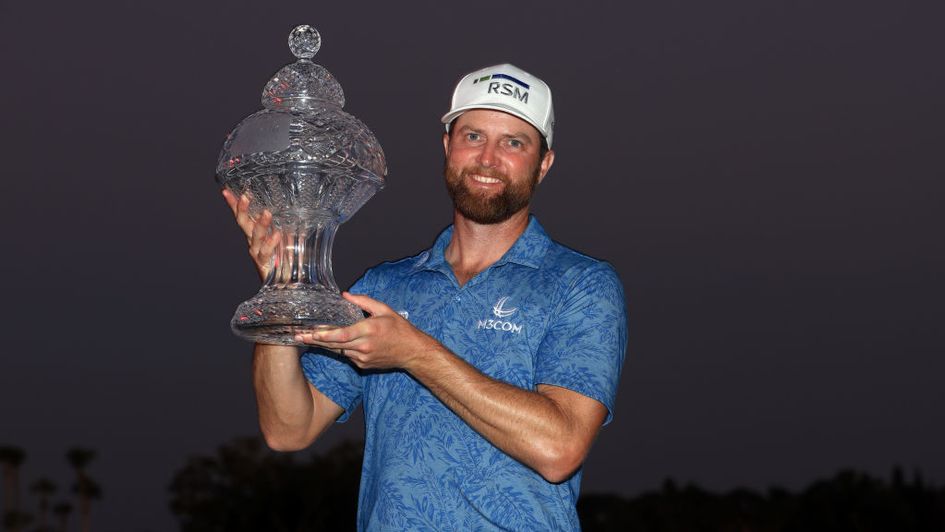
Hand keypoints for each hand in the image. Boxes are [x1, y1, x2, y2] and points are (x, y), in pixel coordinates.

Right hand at [222, 189, 280, 280]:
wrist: (286, 282)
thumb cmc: (286, 257)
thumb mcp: (287, 237)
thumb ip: (288, 225)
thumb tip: (297, 208)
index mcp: (256, 233)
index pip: (243, 216)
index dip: (234, 204)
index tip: (226, 191)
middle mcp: (253, 241)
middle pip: (244, 223)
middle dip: (242, 210)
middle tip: (245, 197)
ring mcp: (258, 252)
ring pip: (256, 236)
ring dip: (261, 224)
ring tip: (267, 213)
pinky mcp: (265, 264)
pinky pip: (266, 252)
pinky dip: (271, 243)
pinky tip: (277, 235)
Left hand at [294, 292, 442, 370]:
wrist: (412, 352)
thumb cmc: (400, 329)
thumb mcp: (384, 310)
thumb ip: (363, 302)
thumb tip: (345, 295)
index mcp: (368, 331)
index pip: (341, 335)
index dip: (324, 335)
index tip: (310, 333)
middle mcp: (363, 347)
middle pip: (334, 345)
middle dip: (315, 340)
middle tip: (298, 336)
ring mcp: (362, 358)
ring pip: (338, 351)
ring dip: (325, 345)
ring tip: (308, 338)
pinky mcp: (363, 365)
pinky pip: (347, 356)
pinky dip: (339, 349)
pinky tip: (331, 343)